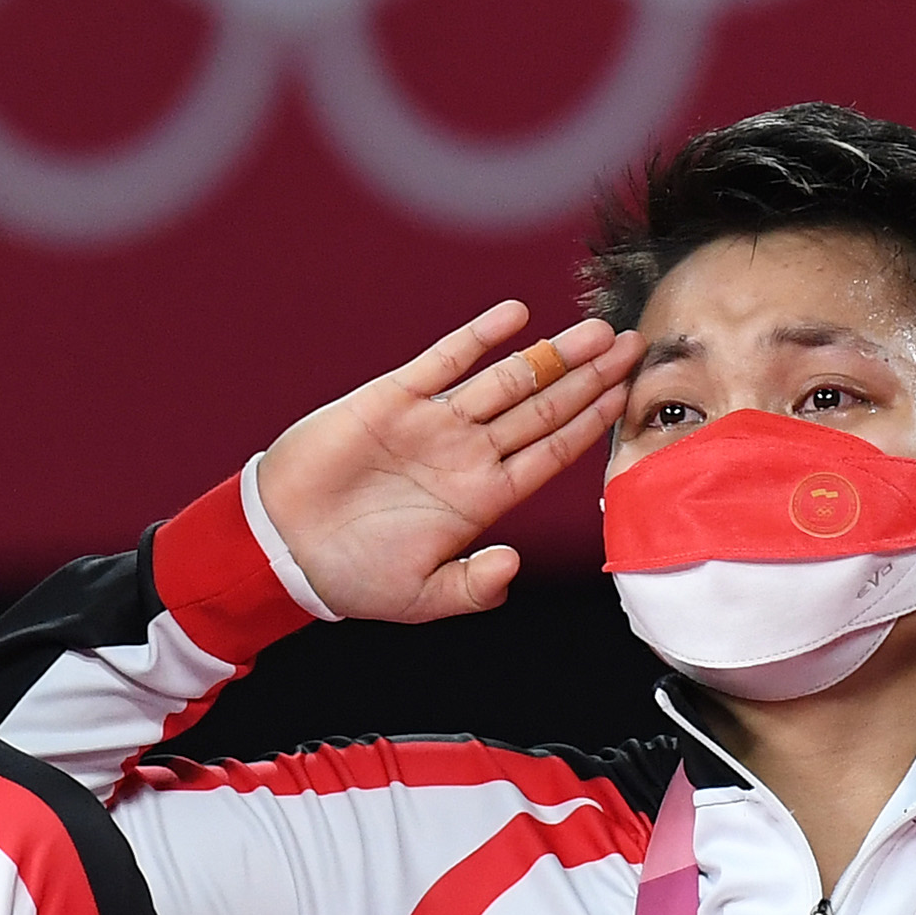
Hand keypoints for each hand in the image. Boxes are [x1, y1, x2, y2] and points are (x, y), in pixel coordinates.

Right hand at [248, 301, 635, 621]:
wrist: (282, 544)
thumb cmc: (348, 575)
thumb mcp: (419, 597)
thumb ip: (472, 586)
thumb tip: (513, 566)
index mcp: (480, 497)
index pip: (550, 452)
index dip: (589, 423)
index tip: (625, 397)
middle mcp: (466, 453)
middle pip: (542, 408)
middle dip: (589, 377)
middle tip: (633, 345)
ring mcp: (434, 423)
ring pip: (506, 379)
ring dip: (551, 354)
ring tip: (594, 330)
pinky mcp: (394, 399)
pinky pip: (445, 360)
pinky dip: (479, 337)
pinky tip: (516, 317)